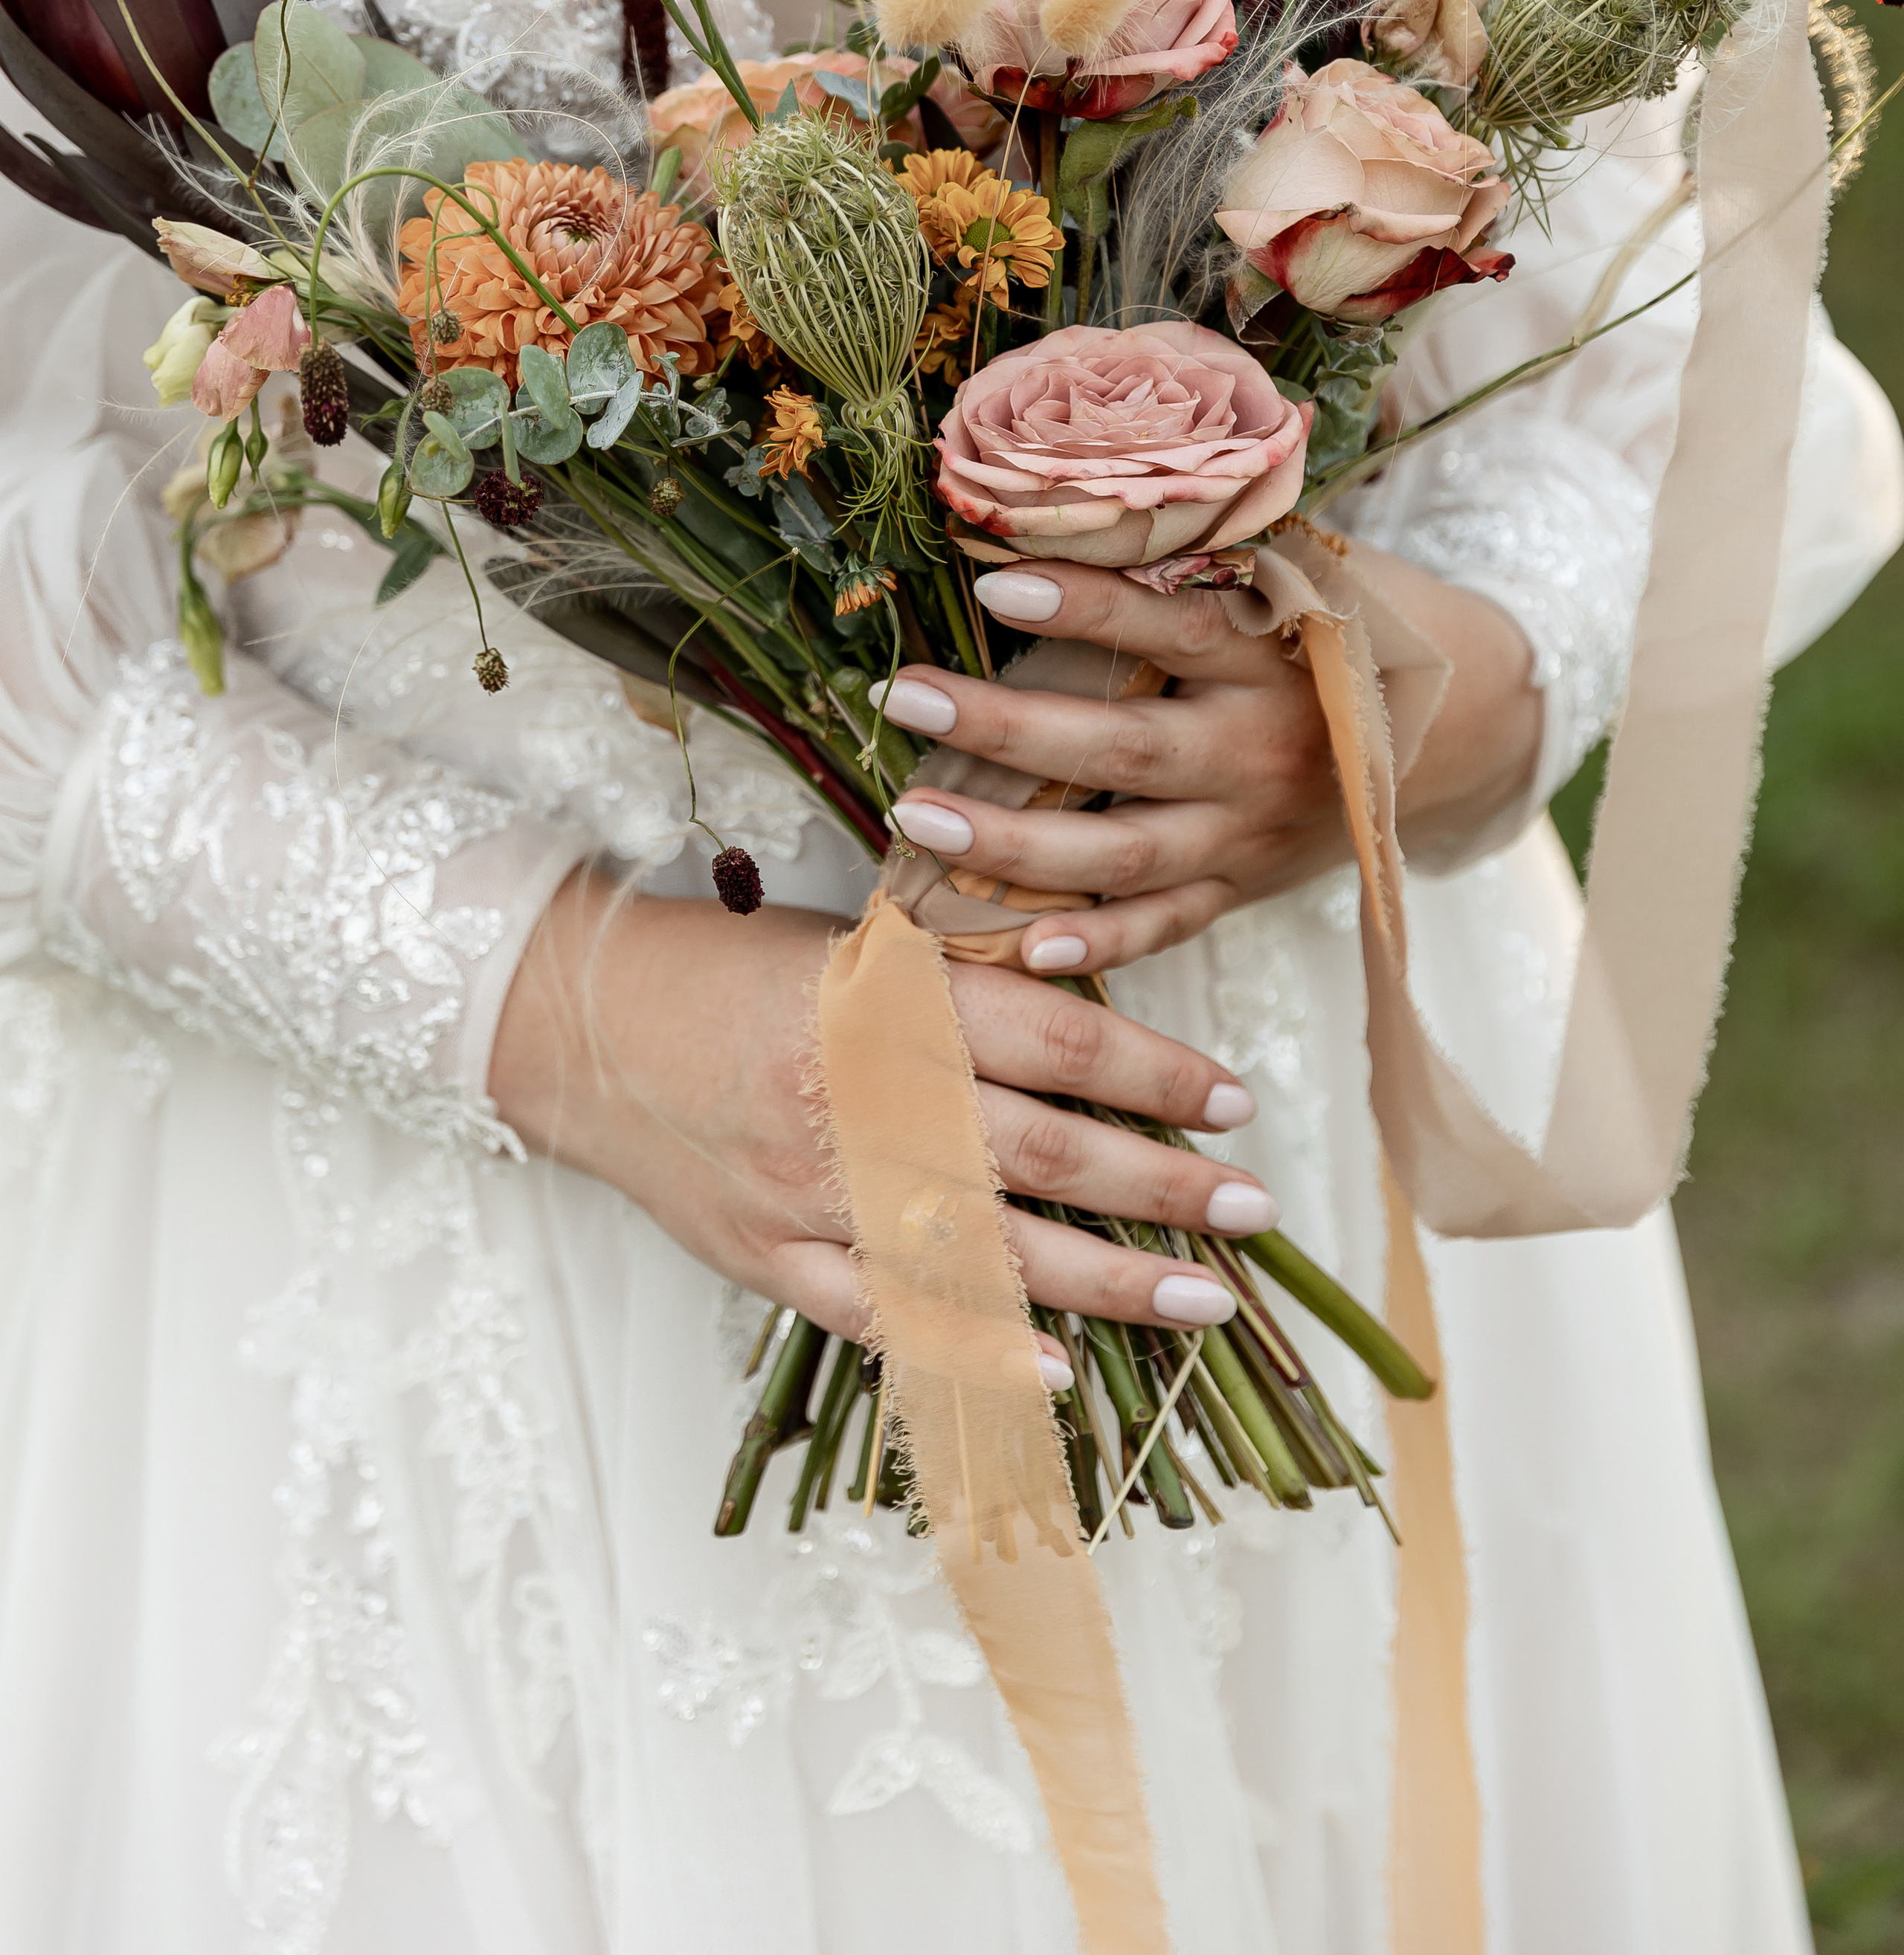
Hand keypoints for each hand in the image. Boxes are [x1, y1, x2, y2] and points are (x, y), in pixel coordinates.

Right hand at [489, 874, 1271, 1344]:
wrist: (581, 1024)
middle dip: (1162, 1187)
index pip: (1055, 1043)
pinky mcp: (771, 1259)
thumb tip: (1099, 1022)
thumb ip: (967, 983)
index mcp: (885, 1002)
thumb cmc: (735, 969)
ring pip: (983, 1250)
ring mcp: (811, 1192)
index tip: (1233, 1101)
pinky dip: (975, 1350)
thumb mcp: (857, 944)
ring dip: (1107, 1282)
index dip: (1156, 1075)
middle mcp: (855, 1099)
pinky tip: (1057, 1373)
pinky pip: (886, 1318)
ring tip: (1203, 1298)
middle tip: (1255, 1207)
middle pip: (1041, 1152)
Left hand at [871, 546, 1541, 980]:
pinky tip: (1018, 947)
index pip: (1172, 628)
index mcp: (1277, 656)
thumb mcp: (1303, 566)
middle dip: (1006, 733)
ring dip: (1012, 846)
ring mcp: (1250, 832)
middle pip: (1122, 753)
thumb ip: (1202, 555)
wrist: (1458, 728)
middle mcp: (1262, 751)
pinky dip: (1097, 944)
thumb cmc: (1349, 622)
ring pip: (1123, 854)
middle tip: (907, 701)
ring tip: (915, 817)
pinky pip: (1164, 926)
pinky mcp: (1244, 886)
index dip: (1087, 606)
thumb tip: (1063, 503)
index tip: (994, 578)